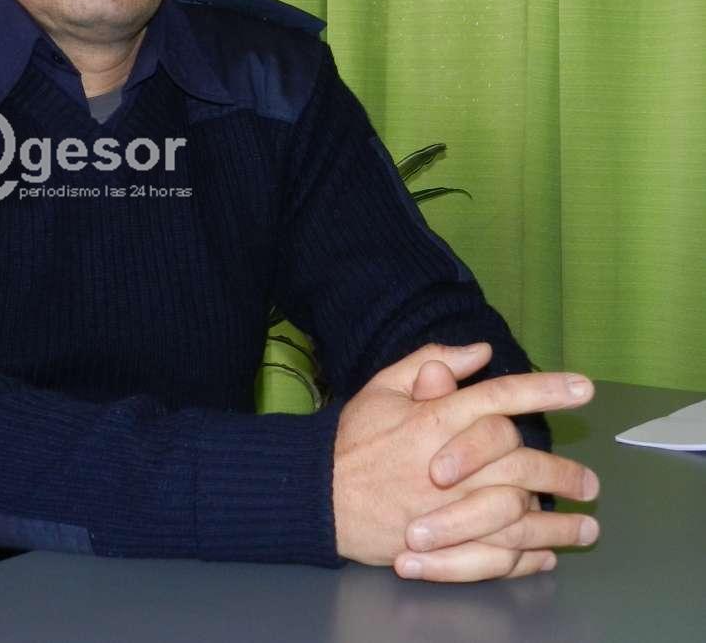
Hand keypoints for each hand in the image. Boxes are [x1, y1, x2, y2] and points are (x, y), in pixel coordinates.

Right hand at [332, 342, 598, 579]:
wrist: (317, 496)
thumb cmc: (351, 441)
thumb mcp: (381, 388)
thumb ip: (428, 363)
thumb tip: (479, 351)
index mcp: (433, 418)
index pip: (498, 397)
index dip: (543, 389)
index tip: (582, 388)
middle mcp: (447, 462)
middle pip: (521, 460)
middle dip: (563, 471)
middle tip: (590, 481)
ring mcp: (447, 507)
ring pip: (519, 512)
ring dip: (559, 521)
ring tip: (586, 524)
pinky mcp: (441, 544)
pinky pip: (497, 553)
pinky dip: (528, 556)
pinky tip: (547, 553)